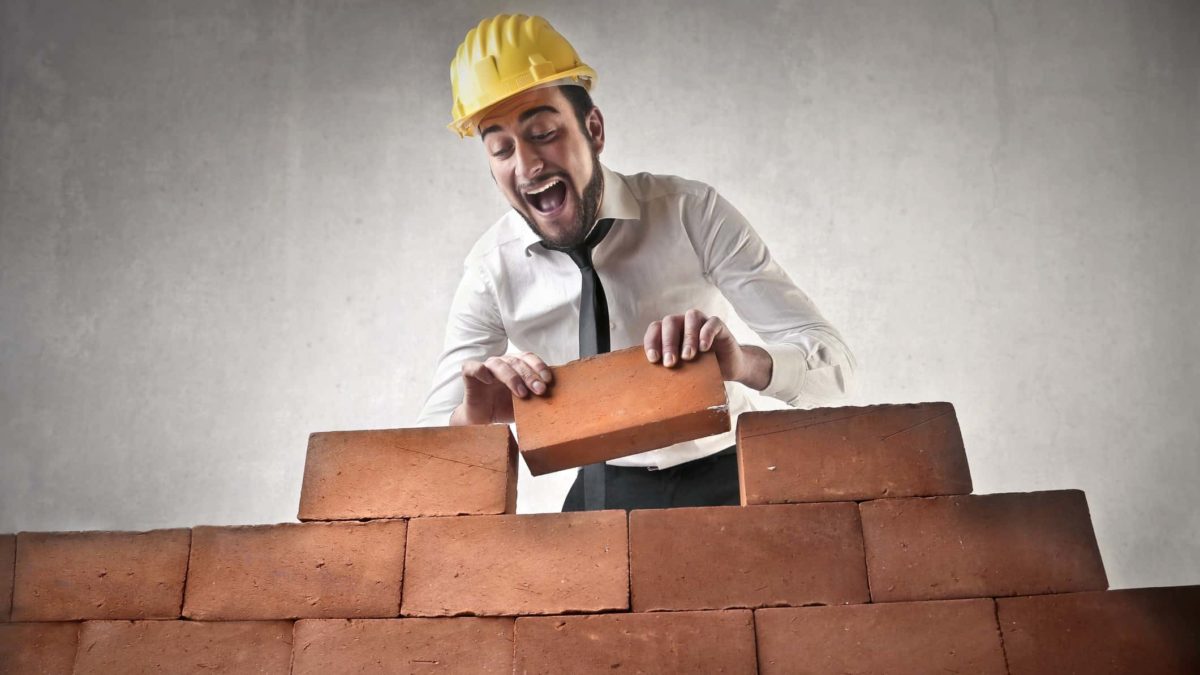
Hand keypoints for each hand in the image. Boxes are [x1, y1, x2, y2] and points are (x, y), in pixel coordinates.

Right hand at [449, 352, 552, 425]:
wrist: (482, 420)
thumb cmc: (504, 408)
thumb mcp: (525, 404)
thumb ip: (537, 398)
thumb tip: (559, 399)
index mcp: (516, 366)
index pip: (529, 358)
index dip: (539, 366)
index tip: (549, 380)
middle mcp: (502, 363)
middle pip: (517, 362)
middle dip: (530, 376)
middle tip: (540, 390)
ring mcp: (486, 368)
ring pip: (499, 364)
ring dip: (512, 377)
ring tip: (521, 393)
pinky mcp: (469, 375)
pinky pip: (473, 367)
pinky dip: (480, 371)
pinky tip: (489, 380)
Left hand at [643, 309, 772, 389]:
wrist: (728, 368)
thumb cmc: (700, 370)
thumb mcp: (682, 370)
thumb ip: (669, 369)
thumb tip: (651, 385)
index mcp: (670, 331)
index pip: (655, 328)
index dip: (652, 341)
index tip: (653, 359)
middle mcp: (684, 323)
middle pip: (670, 321)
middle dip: (668, 342)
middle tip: (670, 363)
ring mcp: (702, 322)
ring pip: (691, 317)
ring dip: (688, 337)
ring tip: (688, 356)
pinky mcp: (719, 326)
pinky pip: (712, 322)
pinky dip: (706, 333)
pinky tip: (704, 348)